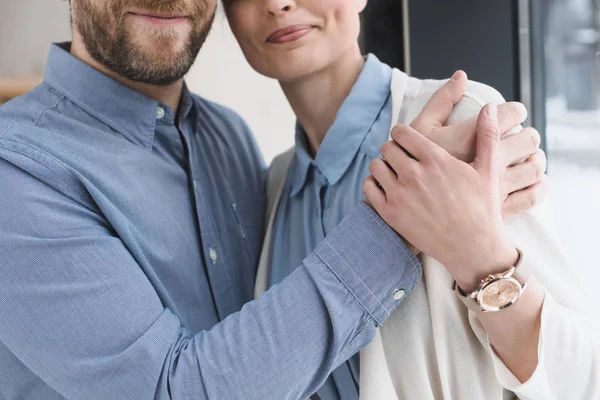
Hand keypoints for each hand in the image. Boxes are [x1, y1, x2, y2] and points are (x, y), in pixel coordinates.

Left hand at [365, 104, 518, 291]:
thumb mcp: (488, 170)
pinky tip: (386, 187)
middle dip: (394, 149)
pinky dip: (374, 184)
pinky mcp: (390, 213)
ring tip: (394, 171)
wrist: (473, 248)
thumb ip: (487, 135)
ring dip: (383, 166)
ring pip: (376, 165)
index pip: (402, 132)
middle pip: (387, 147)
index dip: (403, 134)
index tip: (407, 139)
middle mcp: (414, 174)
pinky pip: (369, 187)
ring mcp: (400, 195)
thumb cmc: (482, 209)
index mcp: (435, 160)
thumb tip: (490, 107)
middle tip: (401, 157)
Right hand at [408, 71, 546, 218]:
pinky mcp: (497, 208)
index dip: (515, 110)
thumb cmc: (410, 167)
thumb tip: (461, 76)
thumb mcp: (420, 129)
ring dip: (536, 160)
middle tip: (521, 137)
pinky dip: (539, 185)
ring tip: (528, 159)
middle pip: (528, 139)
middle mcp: (489, 161)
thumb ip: (441, 101)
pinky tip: (532, 181)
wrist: (409, 210)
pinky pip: (532, 196)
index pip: (512, 113)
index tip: (511, 114)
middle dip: (527, 135)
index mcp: (474, 138)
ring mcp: (495, 187)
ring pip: (534, 167)